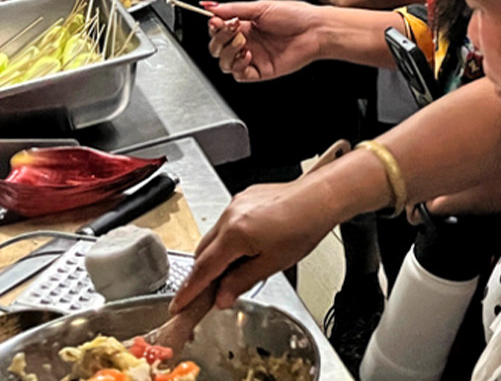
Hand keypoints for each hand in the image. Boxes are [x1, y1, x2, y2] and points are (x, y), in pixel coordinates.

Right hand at [172, 176, 342, 312]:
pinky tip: (249, 245)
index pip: (203, 269)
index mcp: (235, 234)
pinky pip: (227, 222)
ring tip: (240, 267)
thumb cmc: (305, 225)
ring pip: (214, 236)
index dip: (189, 291)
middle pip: (203, 252)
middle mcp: (230, 215)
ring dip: (218, 254)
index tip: (178, 304)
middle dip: (204, 273)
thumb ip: (242, 281)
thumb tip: (223, 297)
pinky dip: (230, 238)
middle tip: (214, 291)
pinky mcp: (245, 197)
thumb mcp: (274, 263)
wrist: (322, 196)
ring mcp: (237, 203)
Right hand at [205, 0, 325, 81]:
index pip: (217, 30)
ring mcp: (253, 57)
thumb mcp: (261, 7)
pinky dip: (239, 65)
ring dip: (228, 52)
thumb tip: (209, 6)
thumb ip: (233, 9)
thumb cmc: (296, 15)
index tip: (214, 21)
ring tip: (243, 42)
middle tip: (233, 29)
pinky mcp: (260, 71)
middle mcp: (247, 41)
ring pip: (224, 62)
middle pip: (217, 47)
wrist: (316, 30)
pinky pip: (239, 74)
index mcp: (245, 25)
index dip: (213, 27)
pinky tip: (248, 54)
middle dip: (220, 38)